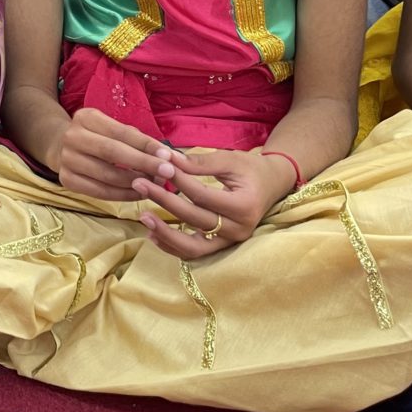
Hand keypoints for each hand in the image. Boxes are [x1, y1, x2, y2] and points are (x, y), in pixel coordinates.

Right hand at [54, 106, 176, 201]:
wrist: (62, 147)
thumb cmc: (99, 137)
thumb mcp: (114, 130)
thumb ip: (139, 141)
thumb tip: (172, 157)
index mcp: (86, 117)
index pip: (121, 132)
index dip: (146, 145)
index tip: (169, 156)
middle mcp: (72, 136)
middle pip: (112, 152)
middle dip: (143, 163)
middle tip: (168, 173)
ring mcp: (66, 159)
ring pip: (107, 175)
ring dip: (136, 182)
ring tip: (156, 185)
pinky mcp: (66, 179)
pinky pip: (99, 192)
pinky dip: (123, 195)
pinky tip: (139, 193)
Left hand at [132, 146, 293, 260]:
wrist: (272, 185)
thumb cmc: (251, 169)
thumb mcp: (229, 160)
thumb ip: (199, 163)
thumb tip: (167, 159)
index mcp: (244, 206)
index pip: (202, 195)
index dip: (178, 181)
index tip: (157, 166)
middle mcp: (239, 229)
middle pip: (194, 219)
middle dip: (164, 201)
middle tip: (139, 183)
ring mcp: (231, 242)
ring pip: (193, 248)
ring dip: (166, 234)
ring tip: (143, 216)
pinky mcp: (222, 246)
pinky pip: (195, 252)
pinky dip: (172, 246)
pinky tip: (153, 233)